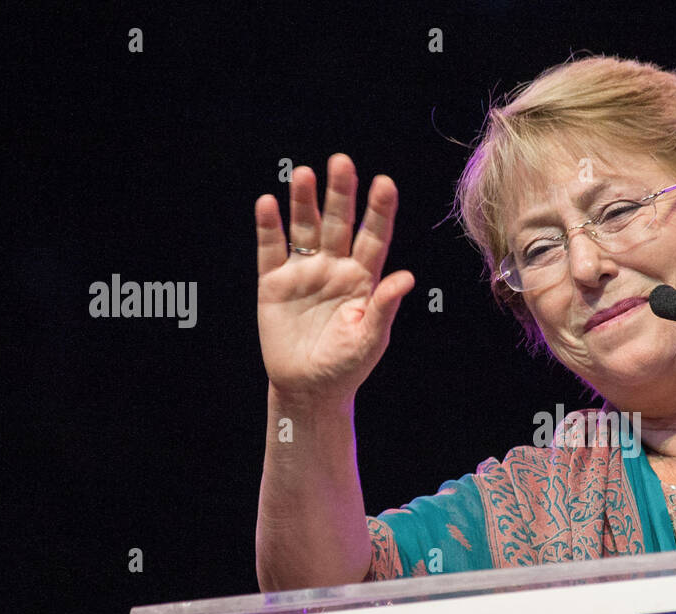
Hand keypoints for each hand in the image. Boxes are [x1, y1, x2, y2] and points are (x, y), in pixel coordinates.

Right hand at [255, 154, 414, 406]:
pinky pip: (271, 249)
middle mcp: (335, 268)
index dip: (379, 211)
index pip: (374, 237)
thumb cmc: (347, 366)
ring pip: (304, 228)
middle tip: (341, 162)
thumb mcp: (371, 339)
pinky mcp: (274, 283)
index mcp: (364, 279)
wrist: (309, 389)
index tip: (384, 183)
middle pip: (338, 223)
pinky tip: (268, 203)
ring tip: (305, 174)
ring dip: (304, 202)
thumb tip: (407, 277)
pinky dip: (269, 227)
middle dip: (340, 194)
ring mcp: (304, 273)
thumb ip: (385, 306)